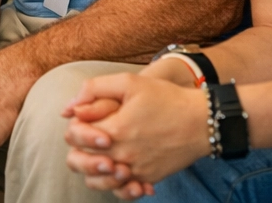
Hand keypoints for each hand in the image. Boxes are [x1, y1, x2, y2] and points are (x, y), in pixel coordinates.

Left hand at [62, 73, 210, 192]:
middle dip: (79, 151)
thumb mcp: (129, 82)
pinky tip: (121, 171)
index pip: (74, 138)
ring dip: (94, 171)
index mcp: (114, 130)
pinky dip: (117, 184)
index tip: (86, 120)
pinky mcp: (149, 178)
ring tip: (102, 157)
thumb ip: (93, 90)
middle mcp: (123, 155)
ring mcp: (136, 170)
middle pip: (81, 163)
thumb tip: (69, 109)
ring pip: (99, 182)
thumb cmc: (166, 98)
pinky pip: (123, 189)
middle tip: (91, 140)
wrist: (202, 121)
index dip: (75, 128)